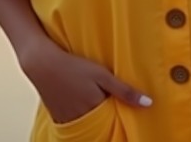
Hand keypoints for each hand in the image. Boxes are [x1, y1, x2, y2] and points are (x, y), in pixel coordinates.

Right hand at [18, 38, 152, 123]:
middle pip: (102, 125)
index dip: (121, 117)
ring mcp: (68, 120)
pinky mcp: (59, 118)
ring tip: (98, 105)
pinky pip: (75, 124)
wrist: (42, 63)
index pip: (115, 121)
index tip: (128, 113)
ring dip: (95, 119)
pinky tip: (84, 107)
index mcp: (95, 109)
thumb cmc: (74, 66)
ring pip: (88, 126)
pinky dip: (82, 119)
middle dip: (109, 119)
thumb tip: (149, 104)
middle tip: (112, 107)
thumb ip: (125, 91)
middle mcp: (82, 119)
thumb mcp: (102, 74)